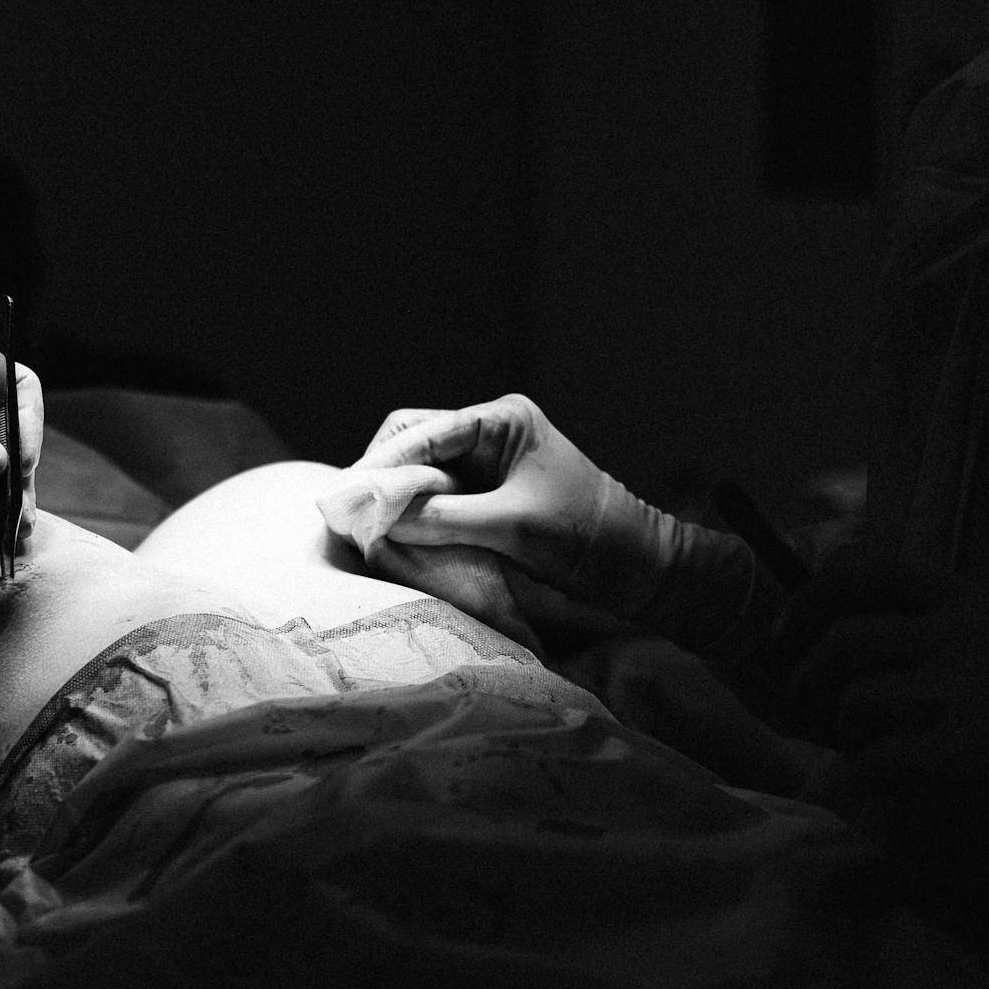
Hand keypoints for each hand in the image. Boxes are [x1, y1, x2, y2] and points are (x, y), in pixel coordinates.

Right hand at [315, 394, 616, 594]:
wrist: (639, 568)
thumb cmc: (586, 537)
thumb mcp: (510, 527)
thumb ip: (442, 518)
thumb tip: (379, 520)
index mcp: (501, 420)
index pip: (424, 431)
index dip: (382, 462)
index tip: (349, 494)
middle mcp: (490, 433)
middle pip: (414, 442)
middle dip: (382, 475)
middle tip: (350, 511)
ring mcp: (488, 463)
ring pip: (422, 469)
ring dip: (395, 495)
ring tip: (365, 525)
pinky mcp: (488, 494)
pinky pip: (437, 494)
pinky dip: (414, 512)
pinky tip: (393, 532)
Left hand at [790, 562, 988, 960]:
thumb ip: (927, 639)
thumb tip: (821, 634)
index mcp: (976, 605)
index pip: (872, 573)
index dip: (813, 600)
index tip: (784, 635)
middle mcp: (969, 635)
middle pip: (846, 641)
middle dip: (816, 680)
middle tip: (817, 712)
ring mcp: (967, 691)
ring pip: (855, 702)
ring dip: (849, 737)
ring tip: (878, 757)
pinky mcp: (961, 753)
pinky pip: (870, 765)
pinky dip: (858, 785)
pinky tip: (873, 798)